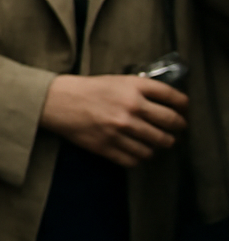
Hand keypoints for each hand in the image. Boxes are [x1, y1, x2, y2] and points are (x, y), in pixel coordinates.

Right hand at [40, 74, 187, 166]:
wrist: (56, 101)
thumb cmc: (86, 89)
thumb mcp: (115, 80)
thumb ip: (140, 90)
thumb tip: (166, 105)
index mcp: (132, 87)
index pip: (172, 97)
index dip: (183, 105)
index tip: (183, 110)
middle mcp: (130, 108)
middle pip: (171, 124)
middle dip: (177, 128)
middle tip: (174, 130)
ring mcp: (120, 129)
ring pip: (157, 145)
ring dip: (158, 144)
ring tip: (153, 141)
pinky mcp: (109, 146)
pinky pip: (137, 159)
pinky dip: (139, 156)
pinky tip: (135, 149)